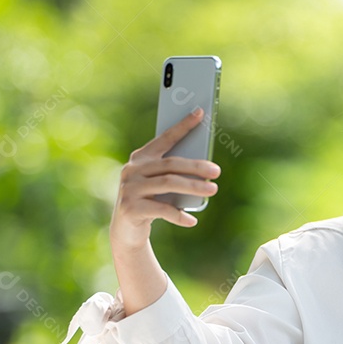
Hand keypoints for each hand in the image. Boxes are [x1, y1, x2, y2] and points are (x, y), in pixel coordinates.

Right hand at [110, 108, 220, 248]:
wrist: (125, 231)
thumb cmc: (149, 201)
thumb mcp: (160, 184)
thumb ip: (173, 174)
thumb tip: (204, 168)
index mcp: (140, 158)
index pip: (165, 138)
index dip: (183, 125)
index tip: (200, 113)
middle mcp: (132, 170)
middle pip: (170, 163)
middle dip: (196, 166)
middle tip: (216, 171)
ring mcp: (129, 188)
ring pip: (168, 183)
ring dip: (193, 186)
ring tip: (212, 190)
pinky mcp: (131, 208)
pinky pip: (162, 209)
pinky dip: (179, 215)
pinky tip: (192, 220)